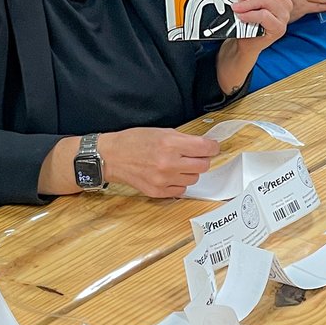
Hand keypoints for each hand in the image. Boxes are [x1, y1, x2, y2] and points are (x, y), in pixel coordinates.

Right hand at [100, 128, 219, 197]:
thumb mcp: (162, 132)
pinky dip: (179, 182)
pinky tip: (170, 175)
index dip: (213, 147)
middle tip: (194, 155)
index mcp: (170, 144)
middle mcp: (168, 163)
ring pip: (194, 179)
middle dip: (202, 159)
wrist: (112, 157)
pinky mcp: (158, 192)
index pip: (205, 148)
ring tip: (178, 164)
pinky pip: (182, 189)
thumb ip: (184, 139)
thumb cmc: (135, 141)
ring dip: (190, 171)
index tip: (213, 147)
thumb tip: (204, 146)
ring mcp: (163, 180)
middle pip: (203, 166)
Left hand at [232, 0, 290, 48]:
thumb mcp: (249, 0)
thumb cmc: (249, 20)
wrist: (248, 42)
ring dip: (247, 3)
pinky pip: (263, 15)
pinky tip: (242, 17)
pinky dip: (249, 15)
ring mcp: (284, 14)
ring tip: (237, 8)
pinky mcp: (279, 27)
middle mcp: (285, 0)